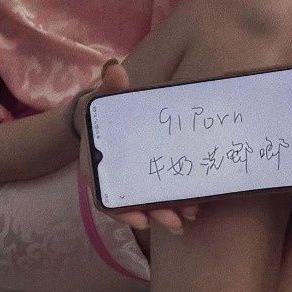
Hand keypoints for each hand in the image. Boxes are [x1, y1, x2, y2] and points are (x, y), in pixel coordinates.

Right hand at [75, 59, 198, 234]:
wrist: (108, 115)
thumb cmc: (105, 107)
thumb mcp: (104, 96)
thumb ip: (109, 85)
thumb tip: (114, 69)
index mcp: (98, 165)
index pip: (104, 196)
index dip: (121, 212)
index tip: (141, 220)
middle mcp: (114, 179)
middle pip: (132, 205)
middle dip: (155, 214)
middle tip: (177, 222)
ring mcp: (132, 182)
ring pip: (147, 205)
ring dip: (168, 213)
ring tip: (189, 219)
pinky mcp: (148, 179)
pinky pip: (157, 199)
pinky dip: (173, 206)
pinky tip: (192, 210)